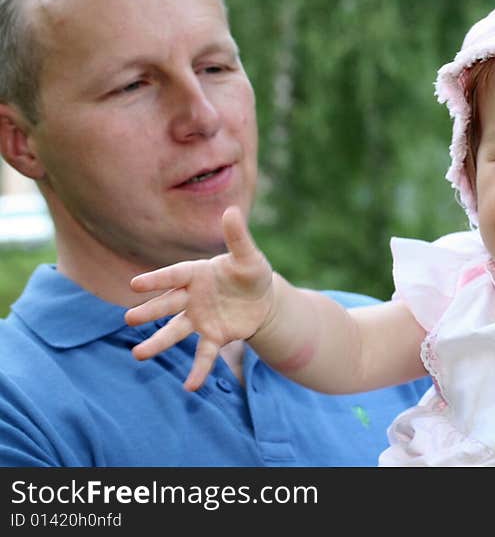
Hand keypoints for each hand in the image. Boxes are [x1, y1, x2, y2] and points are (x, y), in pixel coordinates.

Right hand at [125, 206, 274, 390]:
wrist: (263, 300)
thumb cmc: (250, 273)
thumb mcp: (249, 256)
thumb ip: (238, 238)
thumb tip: (230, 211)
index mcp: (197, 273)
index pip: (174, 275)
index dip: (156, 280)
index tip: (135, 285)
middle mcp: (192, 297)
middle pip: (168, 304)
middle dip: (150, 311)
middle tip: (128, 319)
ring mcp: (200, 318)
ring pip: (176, 331)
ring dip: (158, 342)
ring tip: (138, 355)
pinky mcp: (213, 336)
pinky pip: (203, 354)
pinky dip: (197, 370)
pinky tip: (189, 387)